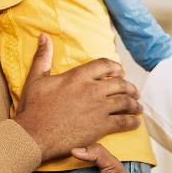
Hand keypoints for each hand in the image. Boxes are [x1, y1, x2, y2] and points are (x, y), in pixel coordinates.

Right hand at [14, 35, 142, 160]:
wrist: (34, 135)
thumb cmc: (33, 109)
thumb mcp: (36, 79)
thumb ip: (43, 57)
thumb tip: (44, 37)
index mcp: (78, 76)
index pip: (105, 64)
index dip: (116, 67)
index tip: (120, 72)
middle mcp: (92, 90)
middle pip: (120, 83)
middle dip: (130, 87)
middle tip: (134, 92)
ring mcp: (99, 108)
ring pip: (125, 101)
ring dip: (134, 104)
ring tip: (138, 106)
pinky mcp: (101, 126)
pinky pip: (124, 121)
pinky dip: (132, 121)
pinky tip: (136, 122)